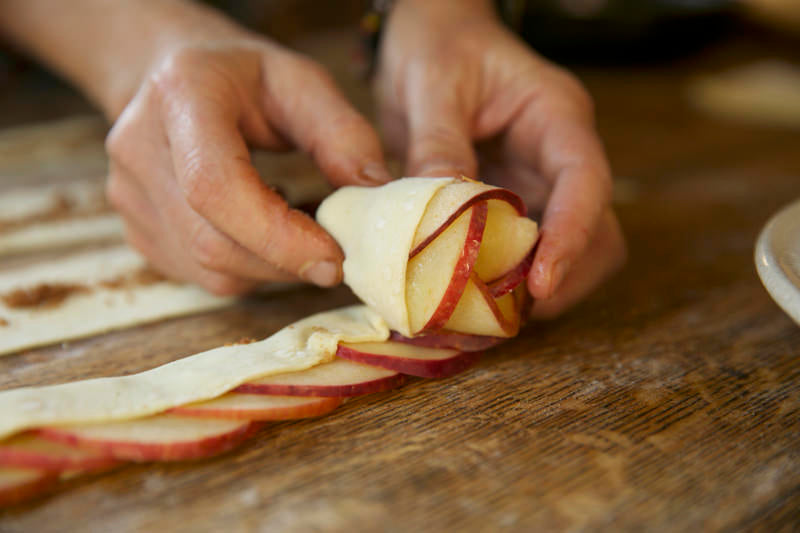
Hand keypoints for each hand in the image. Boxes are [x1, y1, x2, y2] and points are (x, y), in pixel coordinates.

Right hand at [106, 34, 391, 294]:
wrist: (172, 77)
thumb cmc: (243, 78)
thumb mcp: (302, 82)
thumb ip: (342, 133)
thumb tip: (375, 195)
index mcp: (181, 97)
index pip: (215, 187)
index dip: (276, 236)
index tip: (334, 257)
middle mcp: (139, 149)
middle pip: (211, 241)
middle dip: (285, 262)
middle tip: (336, 253)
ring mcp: (129, 196)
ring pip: (207, 268)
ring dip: (271, 268)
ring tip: (300, 232)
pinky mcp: (137, 230)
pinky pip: (199, 274)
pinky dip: (246, 269)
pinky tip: (264, 234)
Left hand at [375, 0, 625, 317]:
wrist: (431, 38)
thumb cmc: (439, 45)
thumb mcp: (432, 84)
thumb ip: (437, 144)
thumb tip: (437, 214)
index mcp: (556, 117)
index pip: (587, 181)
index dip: (572, 238)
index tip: (542, 284)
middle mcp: (558, 157)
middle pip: (597, 232)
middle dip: (561, 278)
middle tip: (505, 313)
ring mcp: (539, 185)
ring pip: (569, 253)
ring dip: (534, 289)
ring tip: (485, 315)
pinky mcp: (513, 207)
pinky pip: (523, 254)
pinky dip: (503, 282)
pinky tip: (468, 296)